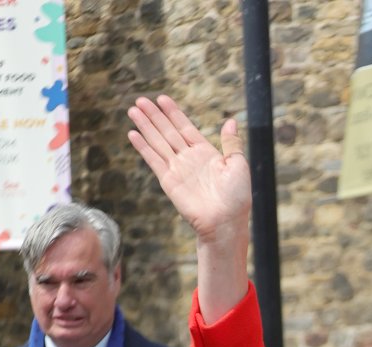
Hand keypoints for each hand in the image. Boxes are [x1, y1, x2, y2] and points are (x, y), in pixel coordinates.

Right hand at [127, 96, 250, 243]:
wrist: (225, 223)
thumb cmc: (237, 198)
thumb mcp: (239, 165)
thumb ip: (231, 143)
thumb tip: (231, 121)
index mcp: (205, 153)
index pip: (185, 127)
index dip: (173, 113)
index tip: (162, 98)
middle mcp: (189, 159)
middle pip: (167, 131)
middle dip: (154, 116)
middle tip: (141, 100)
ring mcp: (178, 169)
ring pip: (158, 142)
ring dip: (145, 126)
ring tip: (133, 110)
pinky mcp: (169, 181)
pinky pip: (153, 160)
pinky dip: (143, 147)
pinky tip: (133, 134)